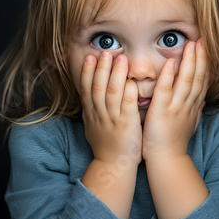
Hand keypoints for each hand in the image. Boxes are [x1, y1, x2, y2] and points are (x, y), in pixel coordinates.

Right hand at [80, 51, 142, 165]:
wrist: (113, 166)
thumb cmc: (105, 146)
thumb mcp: (91, 126)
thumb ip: (90, 109)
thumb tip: (86, 95)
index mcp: (91, 113)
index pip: (86, 88)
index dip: (87, 72)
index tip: (89, 57)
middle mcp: (100, 114)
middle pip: (98, 87)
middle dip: (101, 68)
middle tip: (105, 52)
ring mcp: (113, 119)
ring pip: (113, 93)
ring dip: (116, 74)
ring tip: (120, 58)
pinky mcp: (127, 125)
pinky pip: (127, 106)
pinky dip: (129, 92)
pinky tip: (132, 81)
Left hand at [142, 38, 208, 158]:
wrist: (166, 159)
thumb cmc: (174, 142)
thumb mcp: (189, 123)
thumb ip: (195, 109)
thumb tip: (202, 99)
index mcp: (192, 106)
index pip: (202, 81)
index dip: (205, 64)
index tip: (207, 49)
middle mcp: (187, 105)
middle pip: (198, 77)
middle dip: (200, 58)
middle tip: (202, 40)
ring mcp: (176, 107)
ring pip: (186, 81)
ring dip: (189, 62)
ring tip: (191, 44)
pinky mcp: (162, 111)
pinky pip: (166, 90)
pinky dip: (169, 76)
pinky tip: (170, 62)